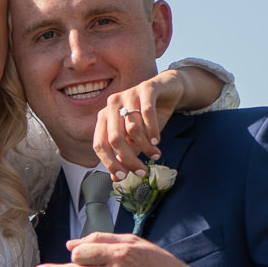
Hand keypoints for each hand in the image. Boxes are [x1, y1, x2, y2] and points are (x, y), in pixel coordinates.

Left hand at [94, 63, 227, 175]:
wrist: (168, 89)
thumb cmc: (147, 117)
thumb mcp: (135, 139)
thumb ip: (125, 155)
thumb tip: (116, 178)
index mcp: (104, 117)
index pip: (99, 144)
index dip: (109, 163)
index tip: (123, 177)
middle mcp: (112, 104)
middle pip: (115, 139)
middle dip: (129, 159)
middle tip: (142, 171)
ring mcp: (128, 94)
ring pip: (133, 129)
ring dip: (145, 147)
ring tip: (155, 154)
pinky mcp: (146, 88)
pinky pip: (147, 113)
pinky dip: (152, 130)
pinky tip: (156, 140)